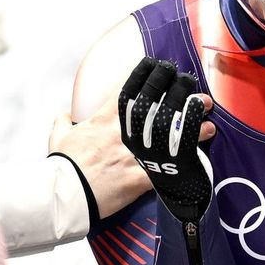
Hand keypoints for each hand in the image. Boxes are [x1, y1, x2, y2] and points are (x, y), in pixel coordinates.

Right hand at [50, 81, 212, 221]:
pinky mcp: (141, 177)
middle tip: (192, 86)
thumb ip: (63, 123)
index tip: (160, 69)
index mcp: (103, 120)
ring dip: (191, 123)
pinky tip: (201, 152)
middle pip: (156, 106)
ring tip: (206, 114)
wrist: (66, 196)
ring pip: (169, 133)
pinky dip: (186, 159)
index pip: (128, 90)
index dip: (146, 76)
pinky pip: (170, 165)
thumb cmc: (63, 167)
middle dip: (177, 93)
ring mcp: (134, 154)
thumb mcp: (58, 139)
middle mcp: (122, 132)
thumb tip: (65, 116)